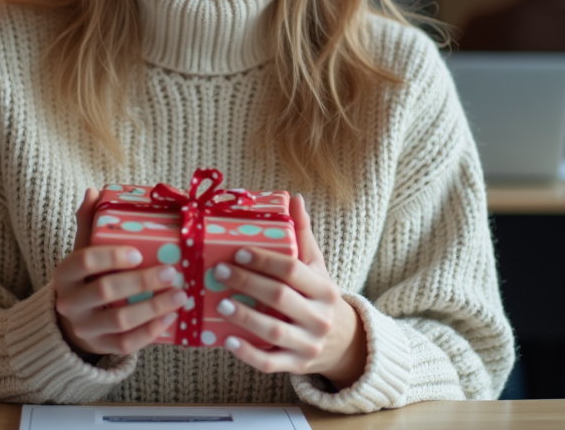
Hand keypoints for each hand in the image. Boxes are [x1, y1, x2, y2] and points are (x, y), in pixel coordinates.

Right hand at [53, 188, 186, 357]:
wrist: (75, 320)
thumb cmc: (87, 277)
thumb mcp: (84, 249)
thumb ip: (89, 222)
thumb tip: (94, 191)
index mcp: (65, 273)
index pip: (84, 260)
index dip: (112, 256)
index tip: (138, 253)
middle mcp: (70, 302)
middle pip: (105, 290)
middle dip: (142, 281)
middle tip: (172, 272)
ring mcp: (85, 328)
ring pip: (120, 321)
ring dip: (154, 308)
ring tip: (181, 295)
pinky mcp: (102, 348)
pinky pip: (127, 344)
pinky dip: (151, 332)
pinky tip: (171, 318)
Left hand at [212, 194, 367, 387]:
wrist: (344, 343)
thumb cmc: (320, 297)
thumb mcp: (317, 267)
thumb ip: (303, 236)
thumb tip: (294, 198)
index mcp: (324, 289)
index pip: (292, 270)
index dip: (265, 260)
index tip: (239, 251)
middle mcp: (319, 317)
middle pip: (280, 298)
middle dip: (248, 283)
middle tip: (220, 271)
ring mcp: (308, 344)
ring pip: (274, 332)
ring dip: (245, 317)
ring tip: (220, 302)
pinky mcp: (296, 365)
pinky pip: (270, 363)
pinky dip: (248, 353)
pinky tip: (228, 341)